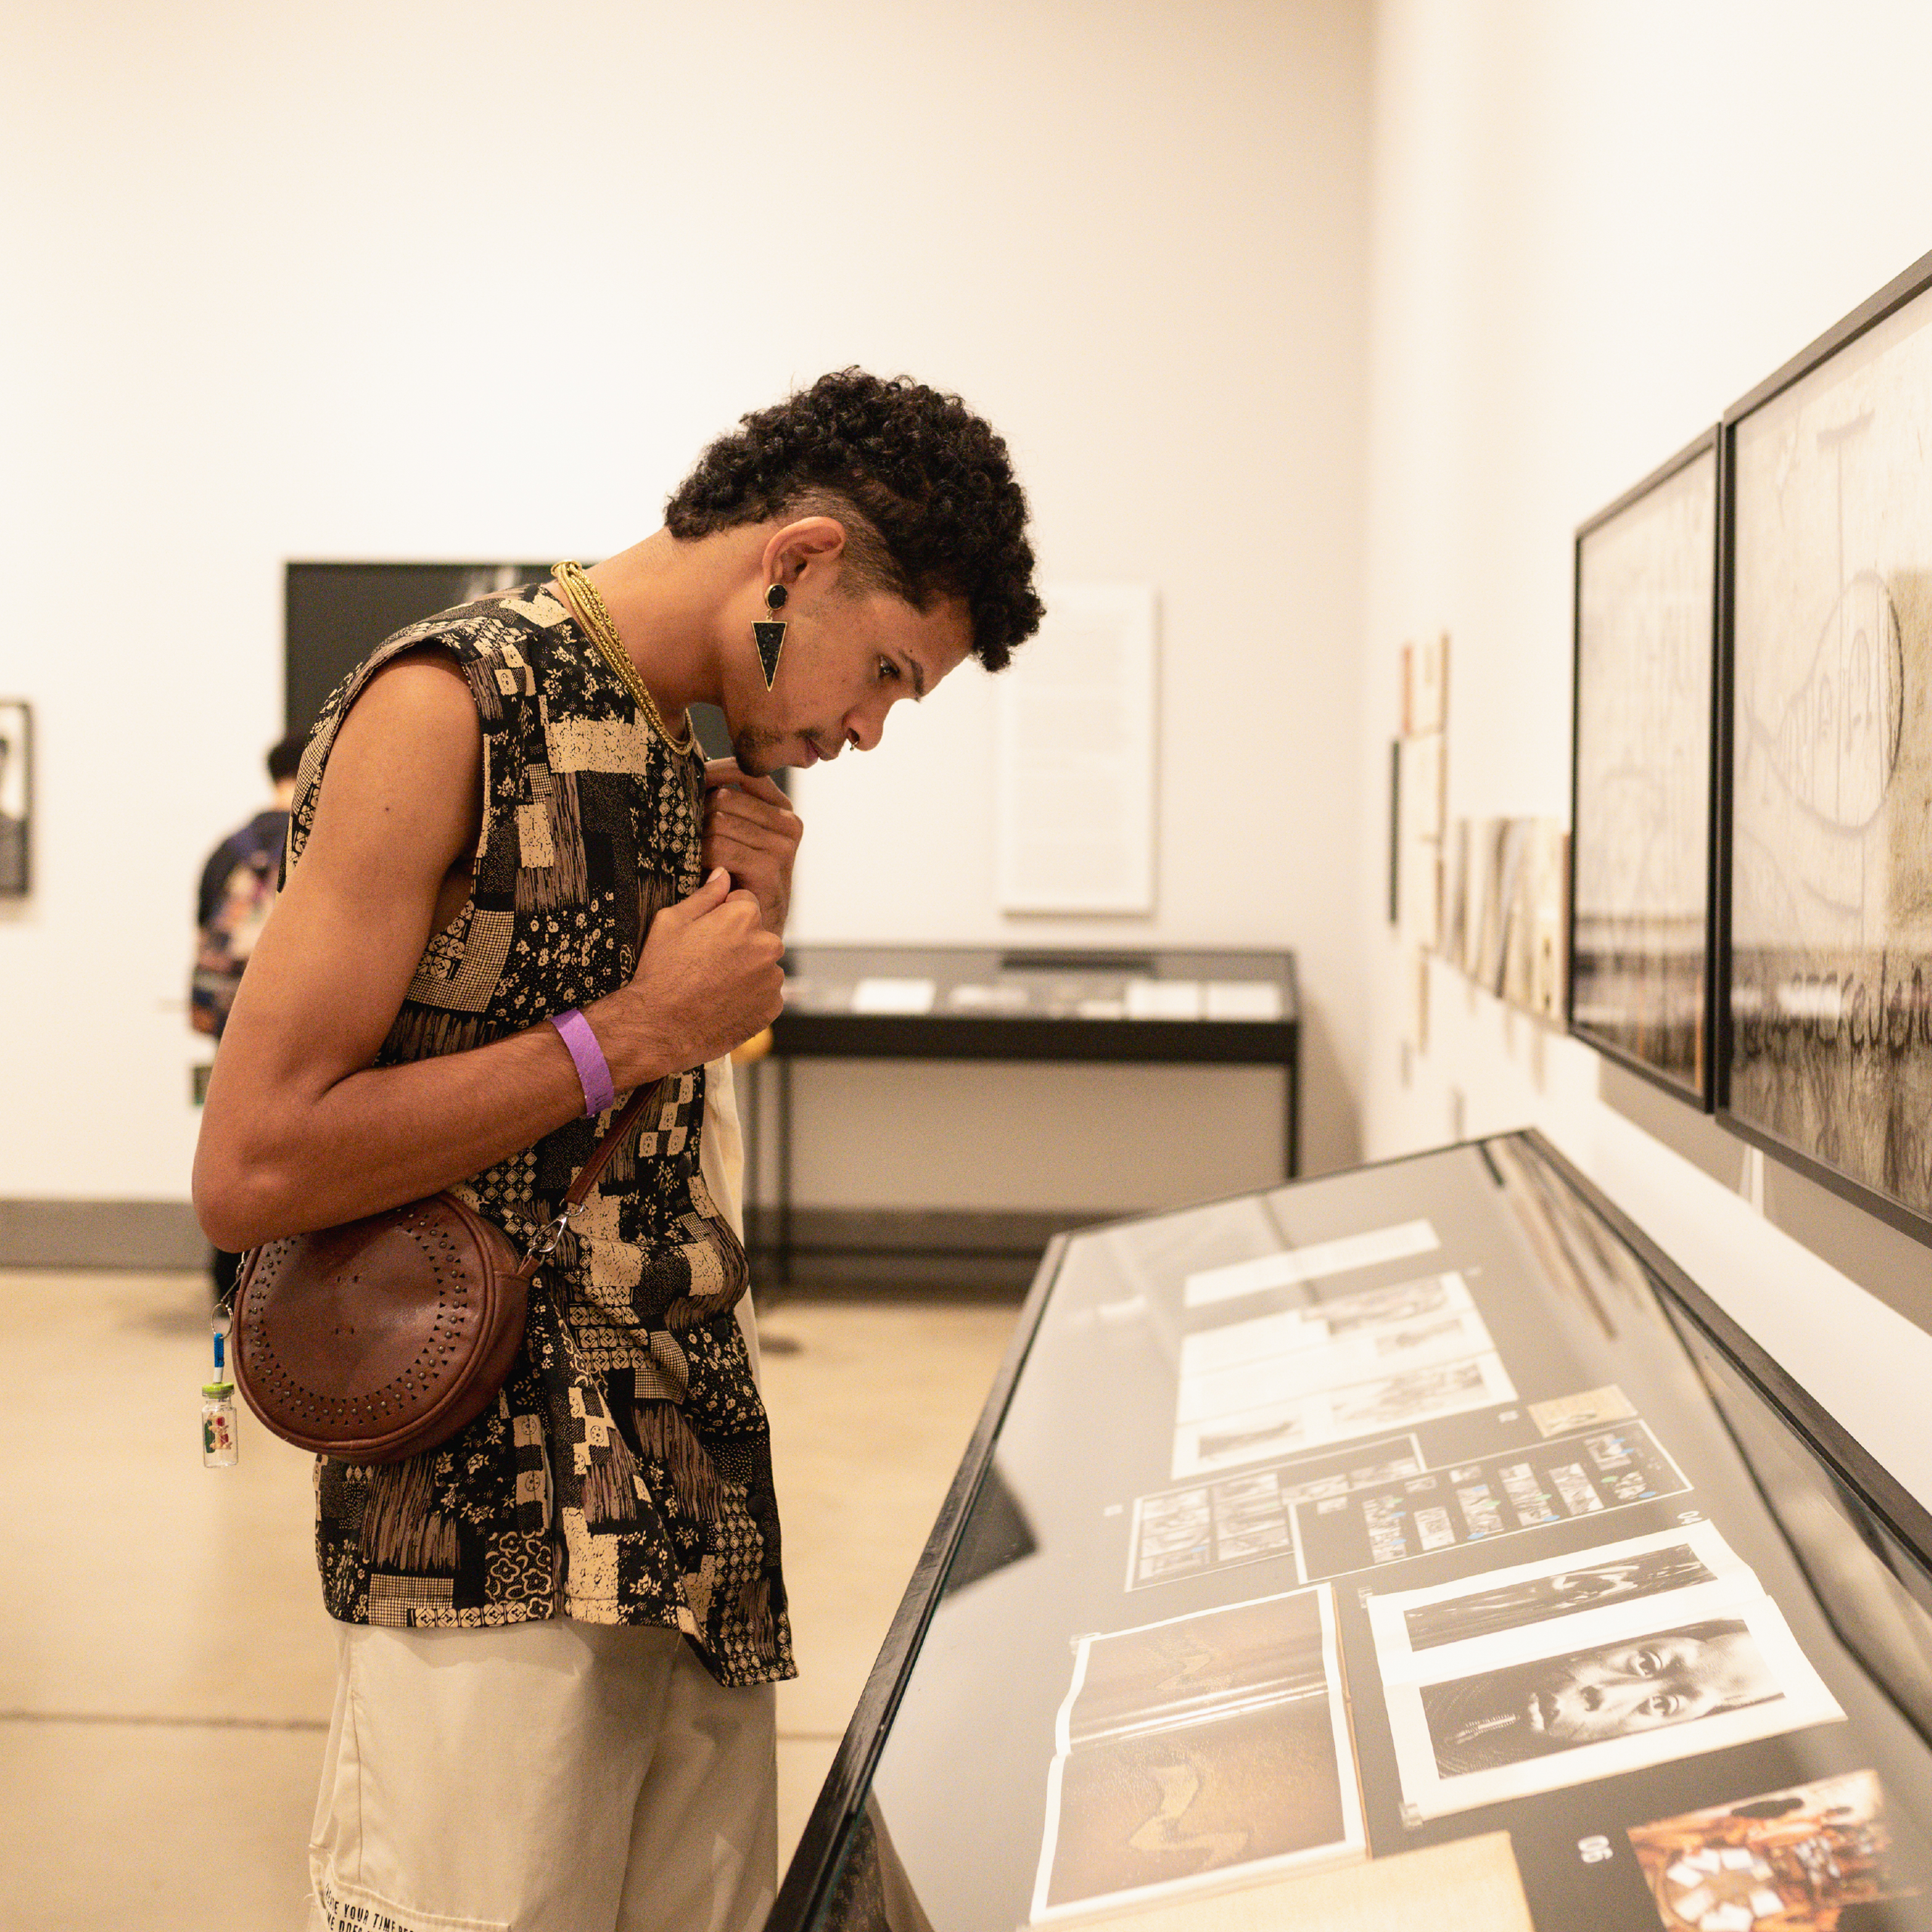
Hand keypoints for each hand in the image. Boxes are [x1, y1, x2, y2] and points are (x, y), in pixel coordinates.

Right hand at [587, 868, 783, 1083]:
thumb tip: (723, 875)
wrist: (659, 1027)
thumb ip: (705, 895)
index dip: (723, 916)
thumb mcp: (671, 921)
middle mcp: (767, 945)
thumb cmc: (661, 971)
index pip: (745, 903)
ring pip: (762, 966)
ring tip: (712, 986)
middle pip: (757, 935)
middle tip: (706, 963)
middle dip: (738, 943)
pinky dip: (750, 998)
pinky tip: (722, 1003)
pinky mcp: (772, 1008)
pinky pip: (765, 995)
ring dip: (746, 971)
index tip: (705, 936)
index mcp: (744, 917)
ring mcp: (772, 979)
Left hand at [703, 759, 801, 936]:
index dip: (712, 773)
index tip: (688, 784)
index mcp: (781, 808)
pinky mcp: (770, 868)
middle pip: (725, 797)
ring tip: (695, 858)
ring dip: (698, 840)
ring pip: (719, 822)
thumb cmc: (737, 878)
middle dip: (699, 815)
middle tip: (688, 838)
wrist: (754, 928)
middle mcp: (788, 823)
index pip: (744, 771)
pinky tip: (701, 871)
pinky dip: (702, 858)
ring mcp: (782, 846)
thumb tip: (690, 772)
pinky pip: (720, 848)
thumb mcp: (735, 834)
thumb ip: (726, 805)